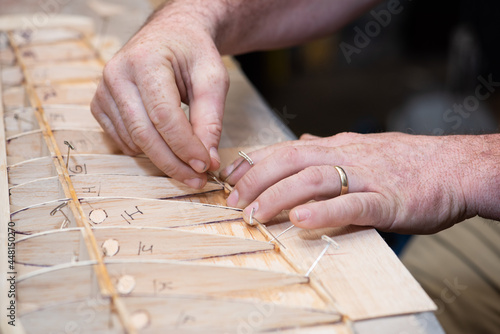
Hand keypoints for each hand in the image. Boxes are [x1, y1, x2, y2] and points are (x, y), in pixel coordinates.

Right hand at [91, 3, 228, 187]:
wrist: (170, 35)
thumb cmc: (193, 53)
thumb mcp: (213, 78)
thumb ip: (211, 119)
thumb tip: (208, 161)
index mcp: (145, 61)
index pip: (163, 115)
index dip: (185, 146)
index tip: (205, 166)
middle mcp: (117, 75)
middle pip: (144, 134)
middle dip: (173, 163)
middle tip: (198, 179)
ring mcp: (103, 91)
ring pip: (133, 142)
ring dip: (163, 160)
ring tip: (189, 163)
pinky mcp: (100, 105)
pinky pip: (123, 141)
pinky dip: (146, 151)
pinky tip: (166, 144)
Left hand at [221, 132, 486, 233]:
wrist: (453, 168)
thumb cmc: (405, 163)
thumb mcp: (359, 147)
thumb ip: (327, 147)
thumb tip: (300, 140)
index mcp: (336, 146)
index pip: (285, 149)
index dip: (254, 162)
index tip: (228, 177)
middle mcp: (345, 155)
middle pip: (291, 160)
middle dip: (256, 180)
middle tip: (233, 202)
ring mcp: (365, 177)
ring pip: (314, 179)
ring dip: (280, 196)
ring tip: (256, 214)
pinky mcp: (386, 200)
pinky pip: (351, 205)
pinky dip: (324, 213)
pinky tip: (301, 222)